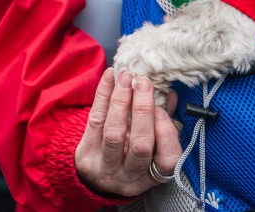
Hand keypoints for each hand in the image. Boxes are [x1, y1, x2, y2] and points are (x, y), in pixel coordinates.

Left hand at [75, 68, 181, 196]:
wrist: (99, 177)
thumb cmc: (133, 157)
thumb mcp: (153, 148)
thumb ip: (164, 122)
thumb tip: (168, 94)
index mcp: (154, 175)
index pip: (168, 159)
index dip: (166, 133)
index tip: (161, 109)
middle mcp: (131, 177)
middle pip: (140, 145)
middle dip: (143, 110)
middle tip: (143, 82)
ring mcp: (106, 169)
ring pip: (114, 134)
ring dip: (120, 101)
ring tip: (125, 78)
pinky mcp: (86, 157)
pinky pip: (95, 122)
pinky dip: (103, 96)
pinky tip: (110, 77)